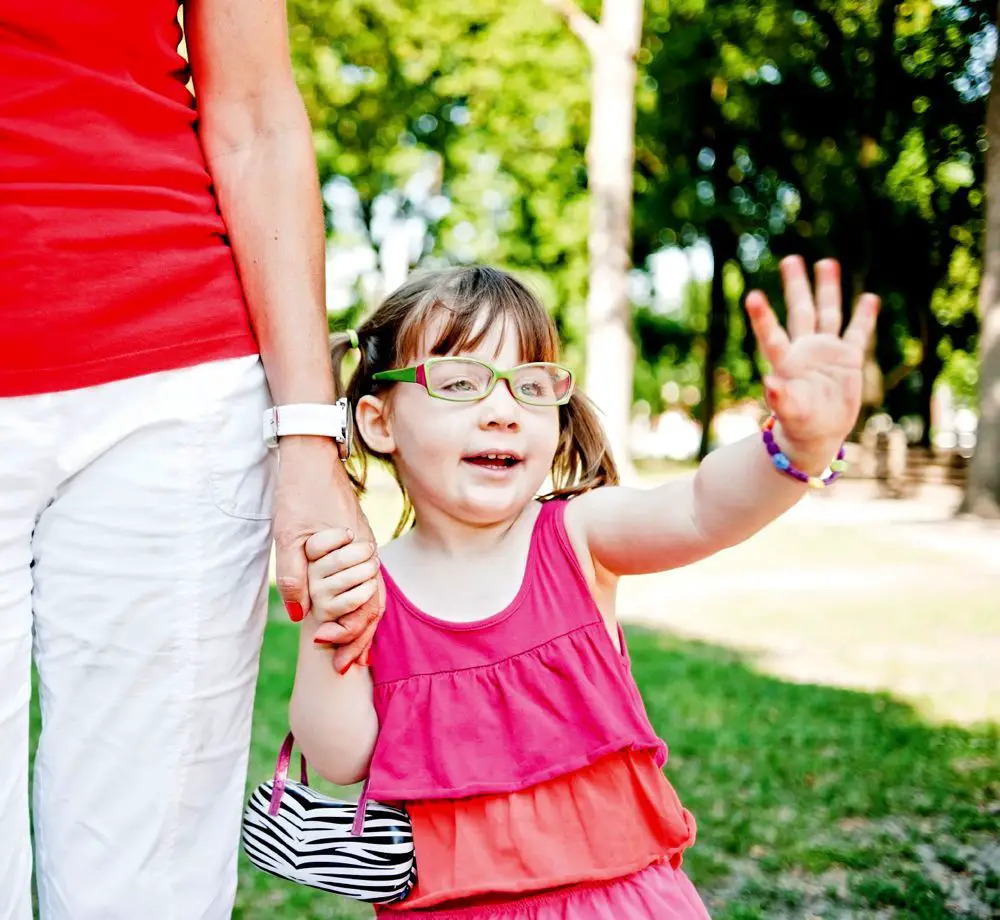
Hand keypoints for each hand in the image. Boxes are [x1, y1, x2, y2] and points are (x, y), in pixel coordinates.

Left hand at [273, 436, 383, 670]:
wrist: (312, 457)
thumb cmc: (298, 494)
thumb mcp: (287, 536)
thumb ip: (294, 576)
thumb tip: (301, 615)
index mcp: (355, 553)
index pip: (362, 604)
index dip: (346, 631)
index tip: (323, 646)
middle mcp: (367, 553)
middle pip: (373, 605)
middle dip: (359, 640)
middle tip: (343, 668)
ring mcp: (365, 548)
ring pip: (374, 596)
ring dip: (362, 627)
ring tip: (352, 656)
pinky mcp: (358, 544)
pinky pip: (368, 583)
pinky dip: (362, 606)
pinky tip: (352, 619)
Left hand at [745, 256, 879, 469]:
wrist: (817, 433)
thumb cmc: (798, 425)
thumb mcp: (791, 413)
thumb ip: (782, 399)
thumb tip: (770, 383)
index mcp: (786, 363)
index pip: (772, 335)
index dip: (763, 317)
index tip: (752, 295)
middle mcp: (804, 350)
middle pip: (801, 311)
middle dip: (796, 286)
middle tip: (790, 259)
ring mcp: (826, 352)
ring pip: (827, 314)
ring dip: (827, 289)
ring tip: (826, 262)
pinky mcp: (847, 359)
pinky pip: (857, 333)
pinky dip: (864, 316)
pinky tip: (868, 297)